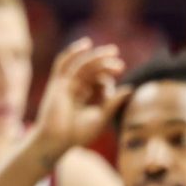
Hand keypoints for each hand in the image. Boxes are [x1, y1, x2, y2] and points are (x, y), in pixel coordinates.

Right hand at [33, 38, 131, 156]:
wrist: (55, 140)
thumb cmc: (76, 134)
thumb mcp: (100, 117)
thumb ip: (113, 103)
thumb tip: (130, 88)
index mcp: (84, 97)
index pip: (99, 82)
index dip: (108, 84)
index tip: (112, 94)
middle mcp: (74, 87)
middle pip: (91, 70)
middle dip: (106, 65)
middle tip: (120, 65)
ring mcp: (65, 84)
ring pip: (82, 65)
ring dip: (96, 57)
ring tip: (113, 52)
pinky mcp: (57, 83)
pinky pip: (64, 63)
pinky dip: (73, 52)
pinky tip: (86, 44)